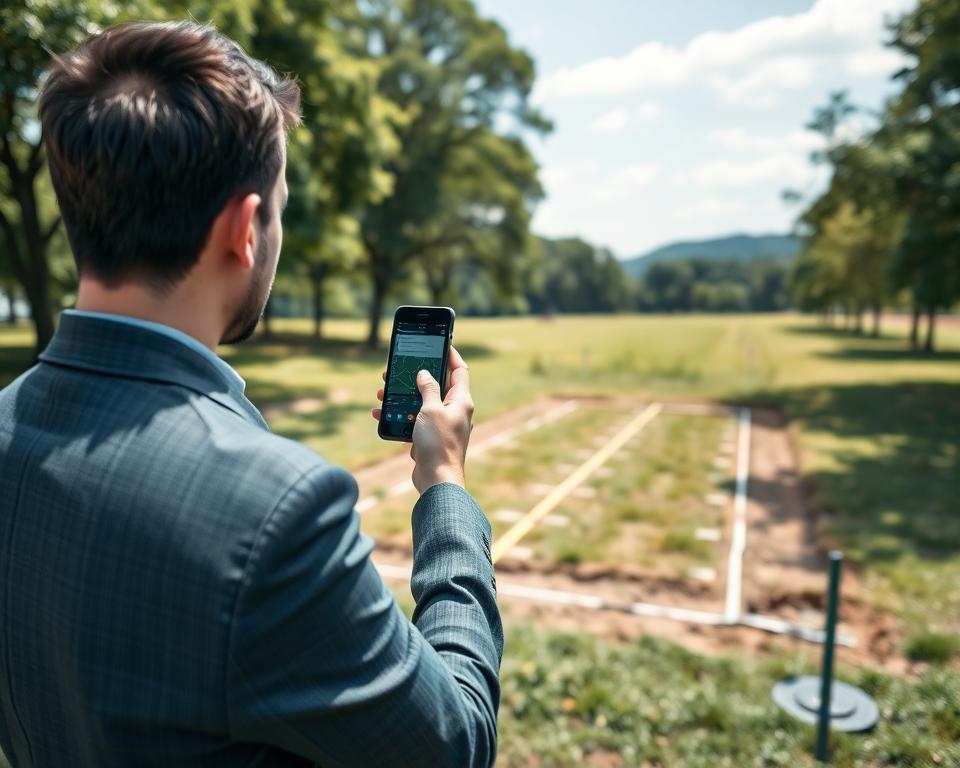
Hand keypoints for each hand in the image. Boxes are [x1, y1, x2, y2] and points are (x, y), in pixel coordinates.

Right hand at [371, 346, 473, 493]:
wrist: (437, 480)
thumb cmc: (439, 444)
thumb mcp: (431, 410)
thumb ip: (427, 388)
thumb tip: (424, 373)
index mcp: (461, 401)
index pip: (459, 370)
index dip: (450, 355)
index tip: (441, 343)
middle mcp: (454, 411)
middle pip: (435, 386)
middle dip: (415, 376)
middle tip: (398, 369)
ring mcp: (442, 425)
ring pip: (421, 403)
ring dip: (402, 396)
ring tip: (383, 392)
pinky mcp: (430, 438)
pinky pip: (414, 421)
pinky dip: (399, 416)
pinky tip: (381, 414)